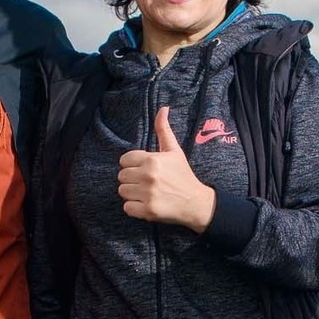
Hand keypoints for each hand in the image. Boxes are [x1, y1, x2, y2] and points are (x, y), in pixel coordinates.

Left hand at [116, 108, 216, 231]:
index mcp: (152, 160)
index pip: (124, 160)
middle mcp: (148, 176)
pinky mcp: (147, 211)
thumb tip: (163, 108)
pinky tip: (146, 203)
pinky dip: (134, 208)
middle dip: (131, 179)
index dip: (133, 165)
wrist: (196, 203)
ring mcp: (147, 194)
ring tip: (146, 193)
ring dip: (132, 193)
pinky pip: (127, 208)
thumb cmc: (183, 175)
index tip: (144, 170)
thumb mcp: (174, 151)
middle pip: (121, 176)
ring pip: (122, 191)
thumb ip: (163, 130)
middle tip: (146, 182)